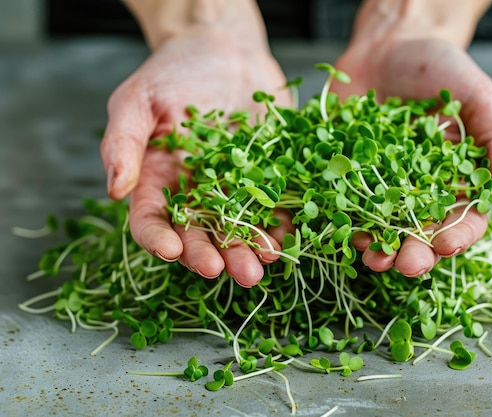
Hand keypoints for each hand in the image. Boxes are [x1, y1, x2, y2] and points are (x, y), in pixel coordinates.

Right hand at [100, 31, 290, 286]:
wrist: (225, 49)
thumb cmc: (174, 71)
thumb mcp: (138, 100)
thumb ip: (123, 142)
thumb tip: (115, 188)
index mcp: (158, 180)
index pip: (152, 219)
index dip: (158, 239)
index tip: (171, 250)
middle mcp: (195, 193)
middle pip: (198, 234)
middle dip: (208, 255)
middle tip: (220, 270)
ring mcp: (233, 189)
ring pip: (237, 230)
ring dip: (246, 251)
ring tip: (257, 266)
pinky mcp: (267, 178)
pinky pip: (273, 210)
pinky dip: (278, 228)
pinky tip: (282, 242)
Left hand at [332, 36, 491, 276]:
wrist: (390, 42)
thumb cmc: (442, 67)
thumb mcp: (481, 97)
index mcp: (456, 178)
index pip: (464, 218)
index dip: (458, 236)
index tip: (448, 245)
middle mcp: (418, 189)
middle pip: (420, 232)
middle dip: (415, 253)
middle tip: (408, 265)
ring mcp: (380, 183)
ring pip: (380, 227)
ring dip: (378, 248)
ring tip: (372, 260)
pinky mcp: (346, 172)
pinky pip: (343, 202)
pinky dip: (342, 221)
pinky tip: (343, 232)